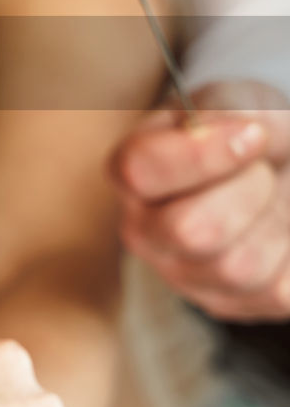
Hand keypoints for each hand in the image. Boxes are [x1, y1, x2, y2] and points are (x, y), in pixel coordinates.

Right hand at [113, 80, 289, 320]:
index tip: (251, 135)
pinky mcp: (230, 306)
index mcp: (132, 174)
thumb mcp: (238, 100)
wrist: (272, 166)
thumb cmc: (245, 130)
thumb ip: (233, 110)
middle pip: (190, 231)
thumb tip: (244, 135)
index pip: (139, 171)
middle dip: (249, 191)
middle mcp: (143, 232)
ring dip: (277, 223)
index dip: (202, 155)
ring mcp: (183, 276)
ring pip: (238, 267)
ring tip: (274, 198)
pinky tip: (281, 230)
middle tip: (262, 170)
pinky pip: (273, 293)